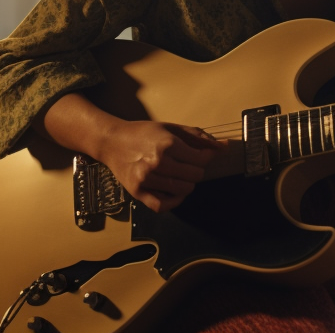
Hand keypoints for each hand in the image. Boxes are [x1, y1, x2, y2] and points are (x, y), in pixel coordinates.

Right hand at [98, 121, 221, 212]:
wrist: (112, 142)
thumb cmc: (142, 133)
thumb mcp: (171, 128)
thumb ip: (198, 136)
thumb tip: (222, 147)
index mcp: (167, 144)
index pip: (201, 159)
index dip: (206, 157)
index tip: (202, 155)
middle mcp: (158, 163)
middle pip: (195, 175)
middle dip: (197, 170)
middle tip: (188, 164)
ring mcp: (147, 179)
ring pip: (183, 190)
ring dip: (187, 184)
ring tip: (181, 175)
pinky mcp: (138, 192)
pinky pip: (163, 205)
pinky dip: (174, 201)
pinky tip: (175, 192)